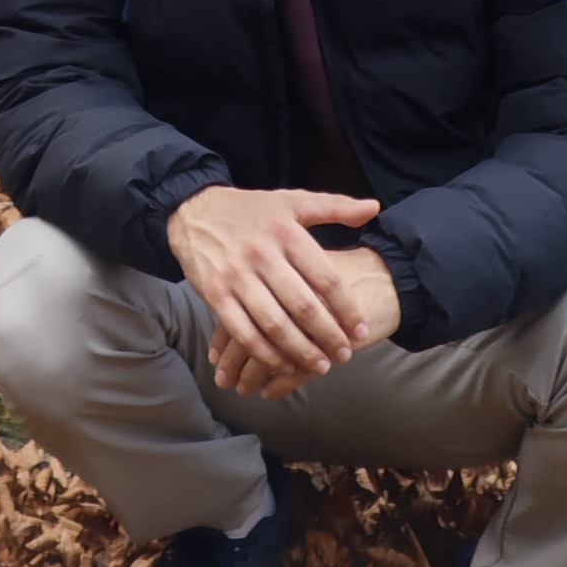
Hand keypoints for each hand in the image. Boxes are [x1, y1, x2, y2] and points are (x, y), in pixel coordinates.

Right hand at [167, 185, 397, 398]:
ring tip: (320, 366)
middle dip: (328, 336)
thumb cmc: (250, 210)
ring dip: (301, 351)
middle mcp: (262, 253)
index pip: (325, 276)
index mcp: (286, 231)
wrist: (193, 211)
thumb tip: (373, 209)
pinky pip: (244, 333)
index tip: (360, 328)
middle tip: (345, 354)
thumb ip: (334, 206)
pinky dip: (266, 354)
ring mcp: (236, 275)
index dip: (347, 307)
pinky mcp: (214, 294)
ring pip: (275, 324)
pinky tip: (283, 365)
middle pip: (303, 306)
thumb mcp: (292, 201)